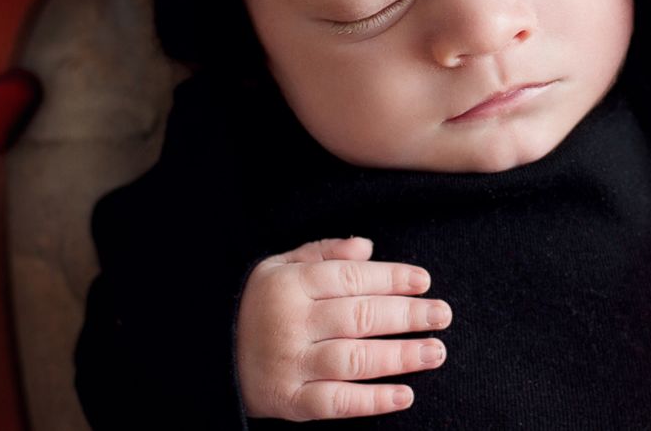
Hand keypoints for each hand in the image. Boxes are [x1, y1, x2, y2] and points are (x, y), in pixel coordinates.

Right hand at [235, 237, 451, 420]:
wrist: (208, 356)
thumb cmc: (255, 306)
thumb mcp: (278, 267)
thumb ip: (322, 253)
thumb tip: (368, 247)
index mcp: (290, 284)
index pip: (351, 278)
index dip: (392, 278)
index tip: (424, 282)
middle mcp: (291, 323)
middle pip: (360, 317)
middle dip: (407, 315)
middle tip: (442, 315)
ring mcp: (290, 364)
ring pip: (354, 359)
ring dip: (400, 356)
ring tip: (435, 351)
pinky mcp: (289, 401)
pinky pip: (337, 402)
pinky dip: (373, 401)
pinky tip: (405, 395)